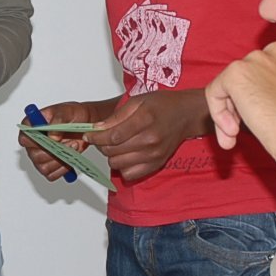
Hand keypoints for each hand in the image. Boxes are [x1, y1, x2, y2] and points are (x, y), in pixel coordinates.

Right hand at [16, 100, 104, 181]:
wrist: (84, 124)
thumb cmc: (72, 115)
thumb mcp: (66, 111)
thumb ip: (57, 121)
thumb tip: (52, 136)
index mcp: (31, 126)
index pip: (24, 137)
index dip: (35, 140)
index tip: (49, 138)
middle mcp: (33, 142)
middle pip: (35, 155)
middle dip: (54, 151)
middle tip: (69, 143)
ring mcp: (40, 155)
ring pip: (43, 167)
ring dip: (60, 160)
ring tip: (73, 147)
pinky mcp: (49, 166)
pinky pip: (51, 174)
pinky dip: (62, 169)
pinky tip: (70, 158)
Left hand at [87, 90, 210, 181]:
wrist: (185, 115)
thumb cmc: (162, 105)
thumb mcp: (138, 101)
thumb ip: (117, 116)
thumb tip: (97, 128)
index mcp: (145, 120)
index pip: (113, 136)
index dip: (96, 137)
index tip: (89, 135)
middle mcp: (150, 140)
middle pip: (113, 151)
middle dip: (102, 145)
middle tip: (103, 137)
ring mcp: (154, 155)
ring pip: (118, 164)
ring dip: (111, 156)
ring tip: (116, 145)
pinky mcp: (156, 164)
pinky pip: (130, 174)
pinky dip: (123, 166)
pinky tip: (126, 155)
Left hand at [205, 42, 275, 158]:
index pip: (271, 70)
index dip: (266, 96)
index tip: (273, 119)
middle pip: (249, 77)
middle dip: (247, 106)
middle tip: (254, 132)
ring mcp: (256, 61)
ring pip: (230, 85)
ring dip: (230, 113)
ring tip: (239, 137)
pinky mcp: (237, 74)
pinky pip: (215, 92)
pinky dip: (218, 114)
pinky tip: (232, 136)